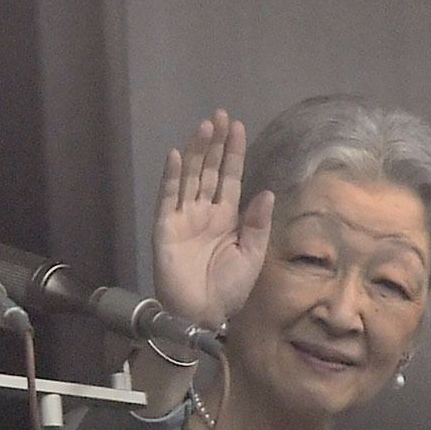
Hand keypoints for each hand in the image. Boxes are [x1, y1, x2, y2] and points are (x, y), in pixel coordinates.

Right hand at [152, 109, 272, 328]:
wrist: (202, 313)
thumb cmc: (228, 289)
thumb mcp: (252, 255)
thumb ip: (257, 224)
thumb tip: (265, 191)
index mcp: (226, 217)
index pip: (229, 177)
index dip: (233, 153)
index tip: (238, 127)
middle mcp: (204, 212)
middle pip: (209, 170)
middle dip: (215, 144)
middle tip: (219, 116)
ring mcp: (183, 217)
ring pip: (190, 177)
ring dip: (195, 152)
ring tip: (204, 127)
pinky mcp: (165, 227)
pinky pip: (168, 197)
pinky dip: (171, 176)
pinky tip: (175, 155)